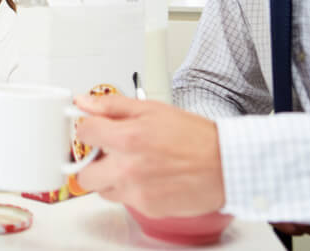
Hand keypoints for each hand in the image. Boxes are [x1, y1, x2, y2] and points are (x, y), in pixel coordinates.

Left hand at [73, 93, 224, 217]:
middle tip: (107, 154)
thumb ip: (112, 106)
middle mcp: (127, 168)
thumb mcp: (152, 110)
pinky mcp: (147, 208)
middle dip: (92, 163)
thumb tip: (84, 102)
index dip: (88, 129)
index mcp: (127, 138)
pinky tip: (147, 178)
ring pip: (102, 190)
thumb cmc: (195, 137)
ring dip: (109, 178)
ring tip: (131, 165)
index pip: (83, 134)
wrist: (225, 165)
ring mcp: (136, 192)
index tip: (94, 130)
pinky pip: (124, 201)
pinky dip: (130, 191)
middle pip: (84, 174)